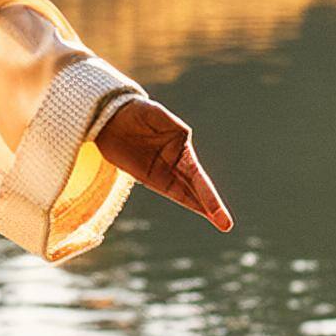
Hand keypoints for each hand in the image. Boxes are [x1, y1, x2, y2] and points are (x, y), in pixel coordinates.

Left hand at [95, 96, 232, 231]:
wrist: (110, 115)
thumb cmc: (136, 111)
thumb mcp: (154, 114)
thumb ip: (170, 126)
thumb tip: (185, 137)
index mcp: (181, 146)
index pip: (197, 175)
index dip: (208, 194)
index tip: (217, 210)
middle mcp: (175, 161)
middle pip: (195, 188)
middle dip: (210, 206)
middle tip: (225, 224)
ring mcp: (162, 170)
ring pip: (185, 193)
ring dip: (201, 207)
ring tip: (220, 223)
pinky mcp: (146, 176)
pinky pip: (168, 191)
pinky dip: (184, 201)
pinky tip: (199, 211)